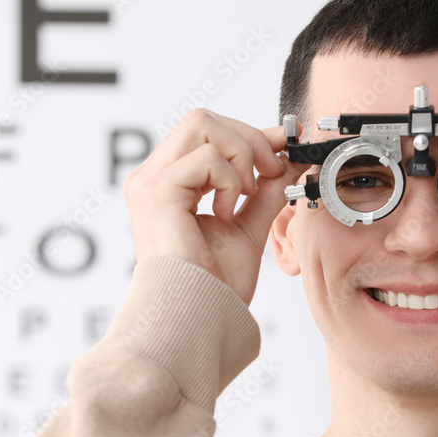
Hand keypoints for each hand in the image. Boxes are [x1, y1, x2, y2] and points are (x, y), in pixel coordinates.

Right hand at [124, 109, 304, 304]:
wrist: (198, 318)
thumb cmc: (212, 287)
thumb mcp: (247, 227)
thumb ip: (263, 193)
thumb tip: (287, 162)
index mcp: (169, 184)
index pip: (206, 133)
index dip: (249, 133)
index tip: (284, 142)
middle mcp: (152, 177)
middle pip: (204, 119)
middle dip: (249, 139)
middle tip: (271, 172)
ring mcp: (150, 181)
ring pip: (204, 125)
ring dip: (240, 156)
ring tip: (245, 196)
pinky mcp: (157, 191)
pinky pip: (207, 158)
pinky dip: (230, 181)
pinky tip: (226, 213)